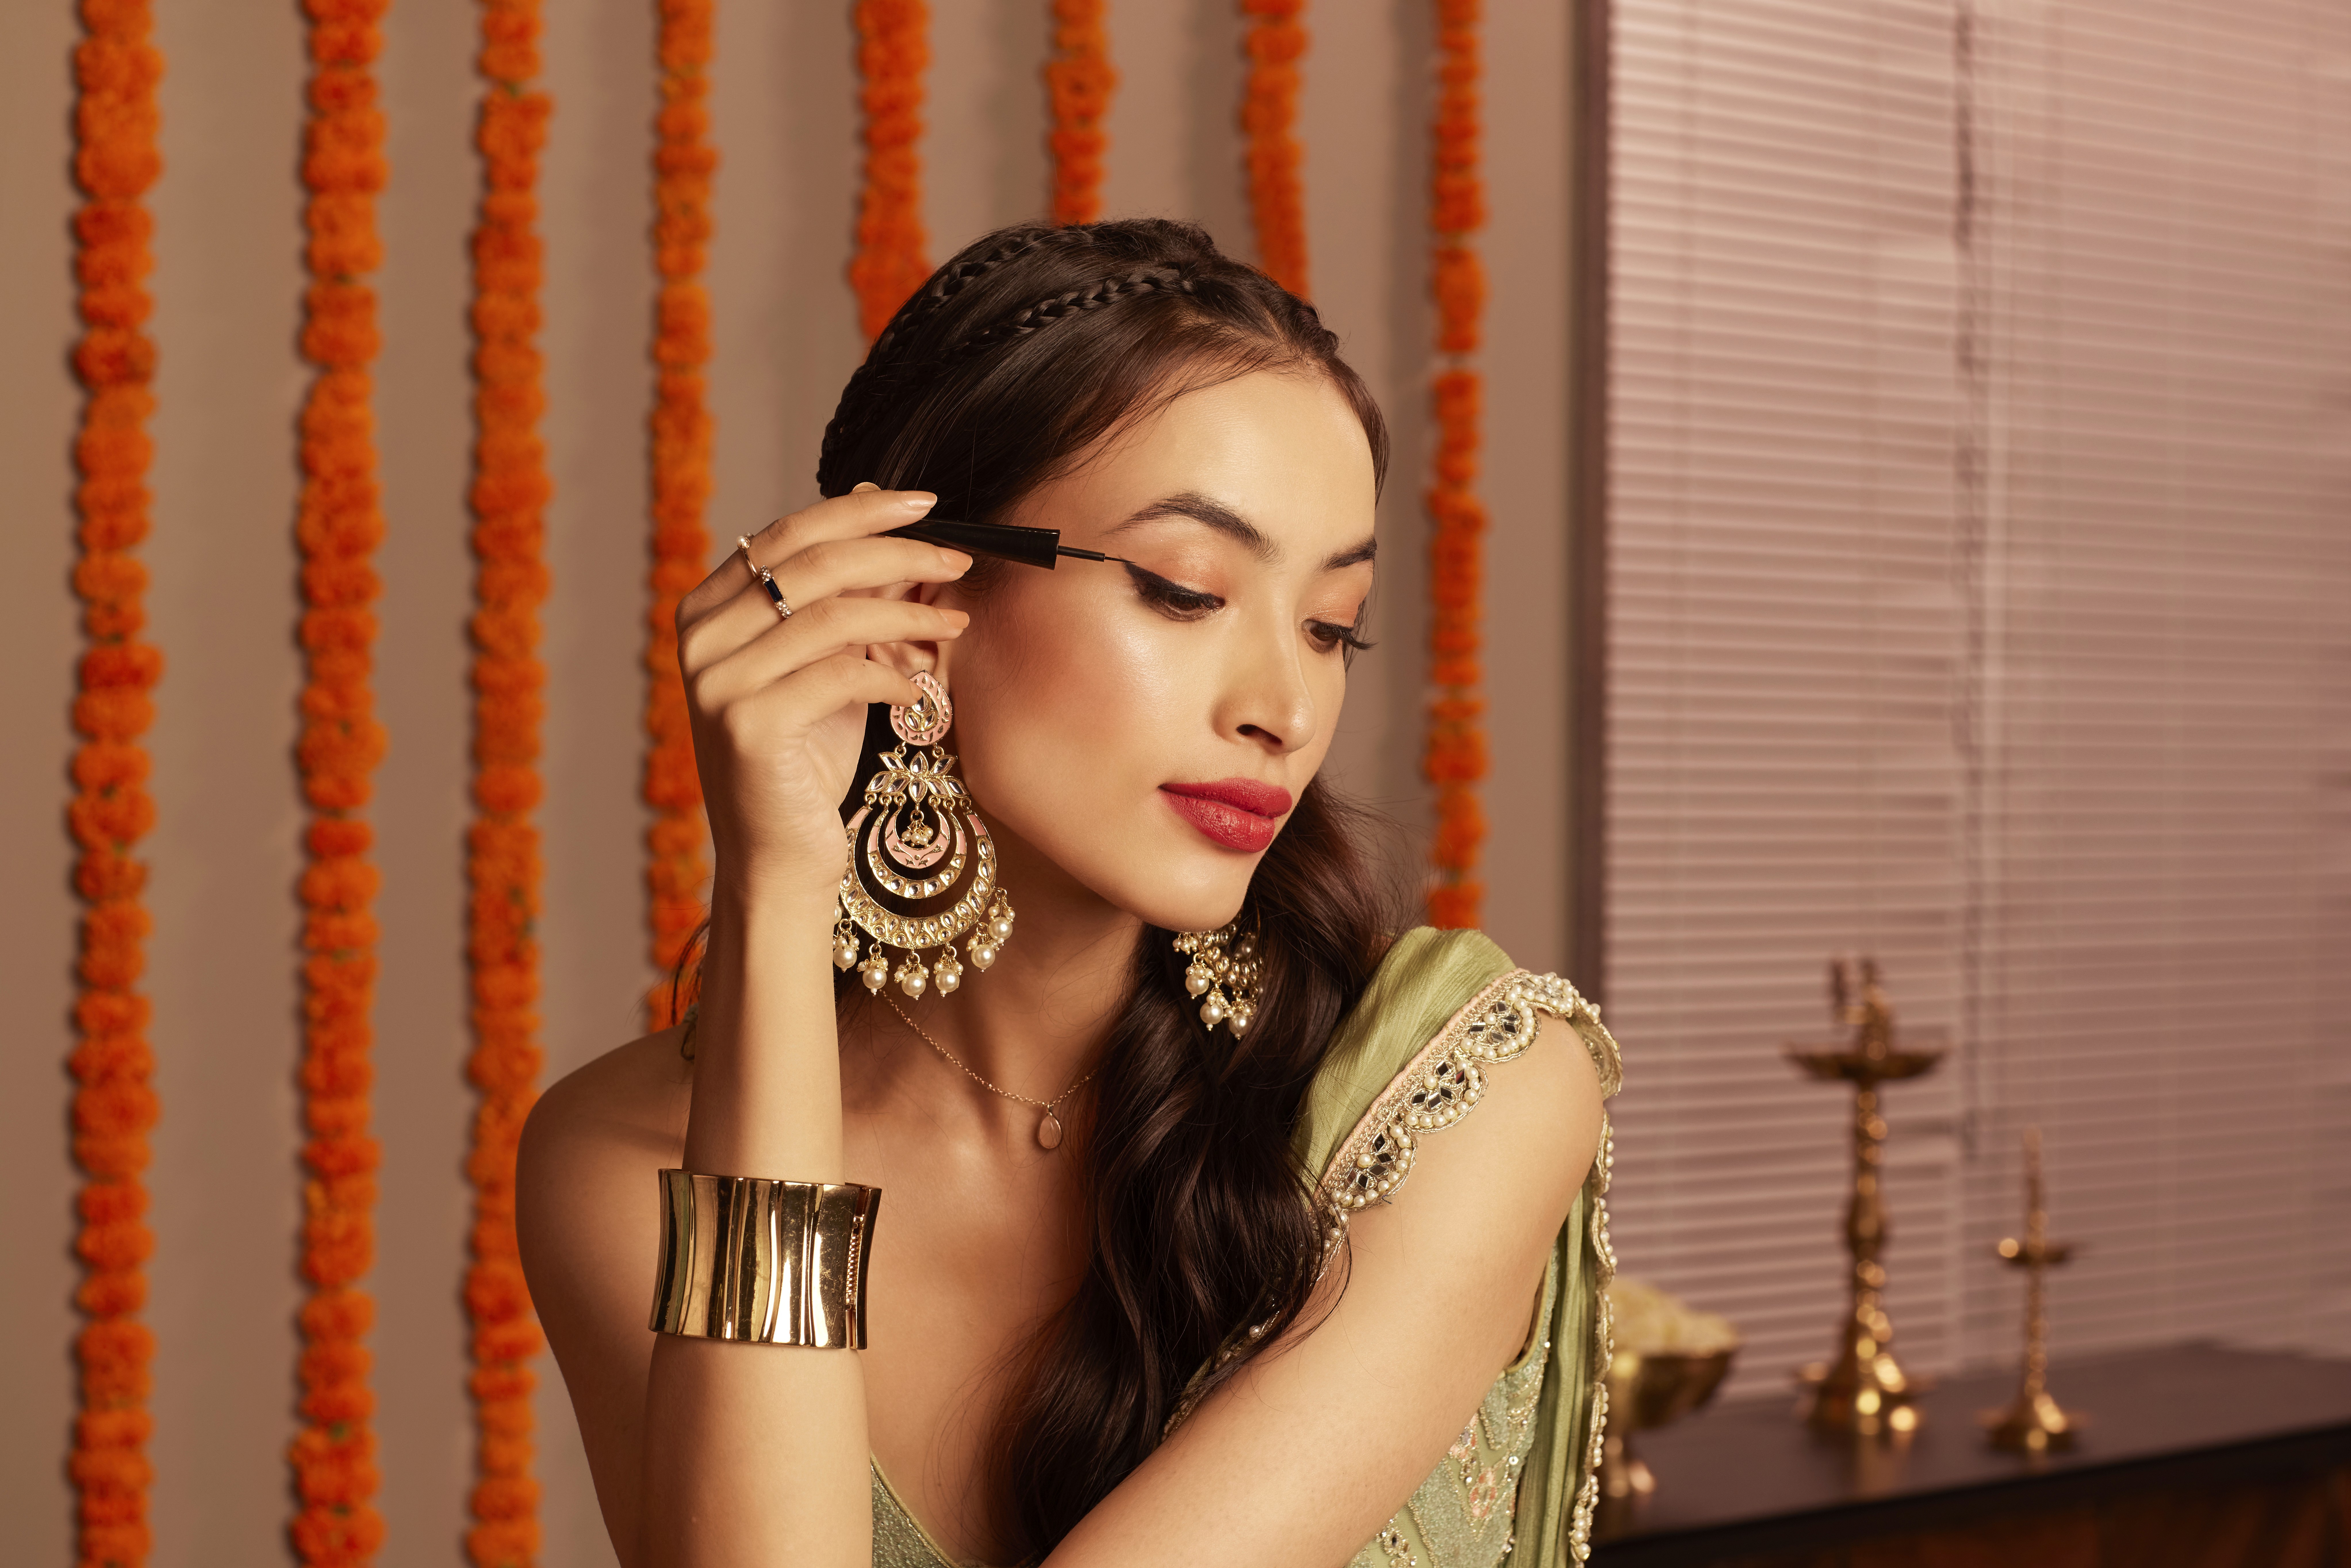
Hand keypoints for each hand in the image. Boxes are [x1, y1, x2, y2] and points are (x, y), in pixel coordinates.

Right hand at [676, 486, 971, 904]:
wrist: (780, 854)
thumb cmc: (806, 755)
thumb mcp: (828, 661)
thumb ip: (845, 593)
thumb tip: (877, 504)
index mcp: (709, 609)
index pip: (791, 534)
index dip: (863, 512)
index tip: (928, 504)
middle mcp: (702, 638)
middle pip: (814, 564)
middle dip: (898, 554)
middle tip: (960, 559)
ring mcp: (718, 682)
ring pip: (833, 617)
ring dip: (907, 616)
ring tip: (953, 626)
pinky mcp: (748, 726)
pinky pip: (839, 674)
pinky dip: (892, 676)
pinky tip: (920, 690)